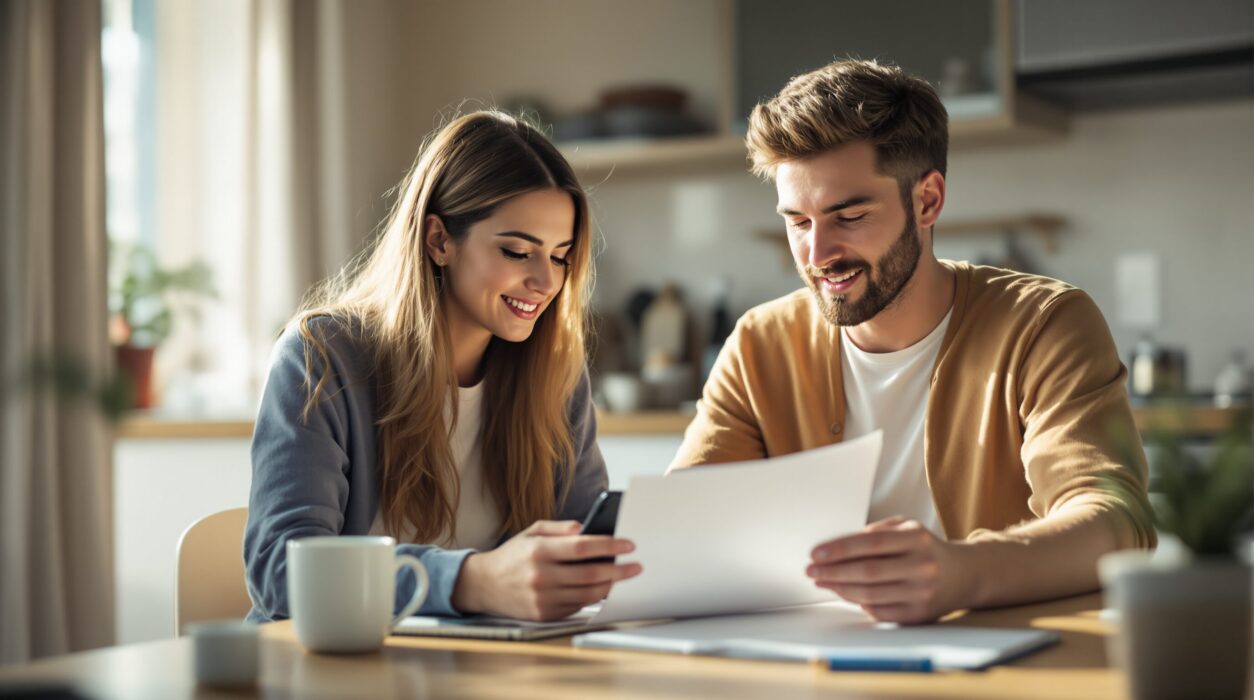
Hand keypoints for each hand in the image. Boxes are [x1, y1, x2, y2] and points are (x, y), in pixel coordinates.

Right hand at [452, 520, 641, 620]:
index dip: (609, 546)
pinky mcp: (544, 615)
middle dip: (618, 570)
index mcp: (539, 550)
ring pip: (587, 594)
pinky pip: (576, 606)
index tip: (628, 545)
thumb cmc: (513, 555)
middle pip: (590, 574)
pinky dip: (592, 598)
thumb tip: (585, 528)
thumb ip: (559, 528)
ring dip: (610, 587)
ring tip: (623, 578)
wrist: (484, 584)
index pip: (583, 547)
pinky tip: (602, 590)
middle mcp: (541, 576)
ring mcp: (542, 598)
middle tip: (635, 565)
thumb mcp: (531, 532)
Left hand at [807, 516, 969, 623]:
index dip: (839, 549)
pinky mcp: (918, 615)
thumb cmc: (925, 549)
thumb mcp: (907, 528)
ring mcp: (922, 593)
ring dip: (839, 588)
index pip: (871, 543)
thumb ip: (876, 531)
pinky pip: (879, 611)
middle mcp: (922, 566)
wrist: (964, 575)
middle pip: (867, 571)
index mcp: (917, 539)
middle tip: (811, 570)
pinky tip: (843, 593)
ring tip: (822, 582)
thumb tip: (838, 546)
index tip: (815, 553)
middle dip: (833, 571)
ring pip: (870, 594)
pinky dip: (857, 602)